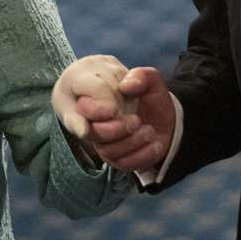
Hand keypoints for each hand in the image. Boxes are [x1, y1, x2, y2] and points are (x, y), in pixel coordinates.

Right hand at [54, 58, 173, 172]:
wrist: (159, 113)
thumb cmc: (145, 92)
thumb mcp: (149, 79)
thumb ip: (140, 75)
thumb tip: (126, 87)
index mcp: (91, 98)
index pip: (81, 107)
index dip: (94, 110)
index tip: (113, 110)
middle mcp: (91, 121)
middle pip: (91, 132)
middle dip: (114, 129)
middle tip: (136, 120)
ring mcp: (102, 141)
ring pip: (106, 150)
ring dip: (131, 142)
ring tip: (149, 131)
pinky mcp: (115, 157)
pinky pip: (122, 164)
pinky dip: (142, 155)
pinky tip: (156, 143)